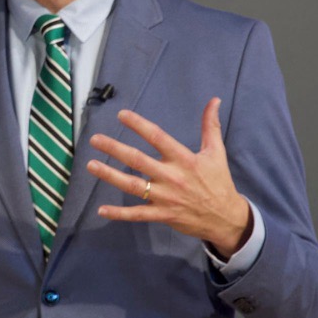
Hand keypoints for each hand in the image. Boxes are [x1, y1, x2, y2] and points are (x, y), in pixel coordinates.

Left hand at [86, 98, 250, 256]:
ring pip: (133, 186)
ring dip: (110, 175)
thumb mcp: (216, 152)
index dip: (139, 125)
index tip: (121, 115)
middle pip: (138, 160)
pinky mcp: (162, 215)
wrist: (225, 217)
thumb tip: (214, 100)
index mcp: (184, 159)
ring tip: (91, 165)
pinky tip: (101, 209)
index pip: (158, 138)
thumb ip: (211, 126)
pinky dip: (119, 214)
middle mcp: (172, 176)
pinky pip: (137, 214)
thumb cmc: (218, 181)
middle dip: (114, 149)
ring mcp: (165, 197)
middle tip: (95, 139)